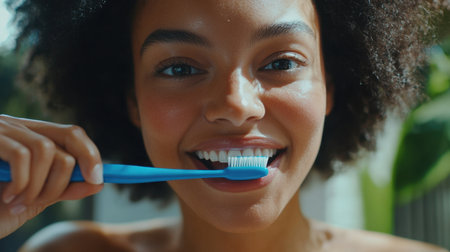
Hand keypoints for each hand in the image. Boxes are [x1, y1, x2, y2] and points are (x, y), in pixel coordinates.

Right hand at [0, 114, 102, 237]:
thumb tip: (97, 183)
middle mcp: (17, 127)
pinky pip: (21, 155)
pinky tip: (8, 198)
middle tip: (44, 200)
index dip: (91, 153)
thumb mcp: (32, 199)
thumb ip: (62, 188)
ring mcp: (0, 130)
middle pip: (67, 136)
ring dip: (40, 185)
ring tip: (20, 203)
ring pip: (46, 149)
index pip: (72, 134)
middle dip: (64, 176)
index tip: (99, 179)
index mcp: (32, 137)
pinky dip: (22, 182)